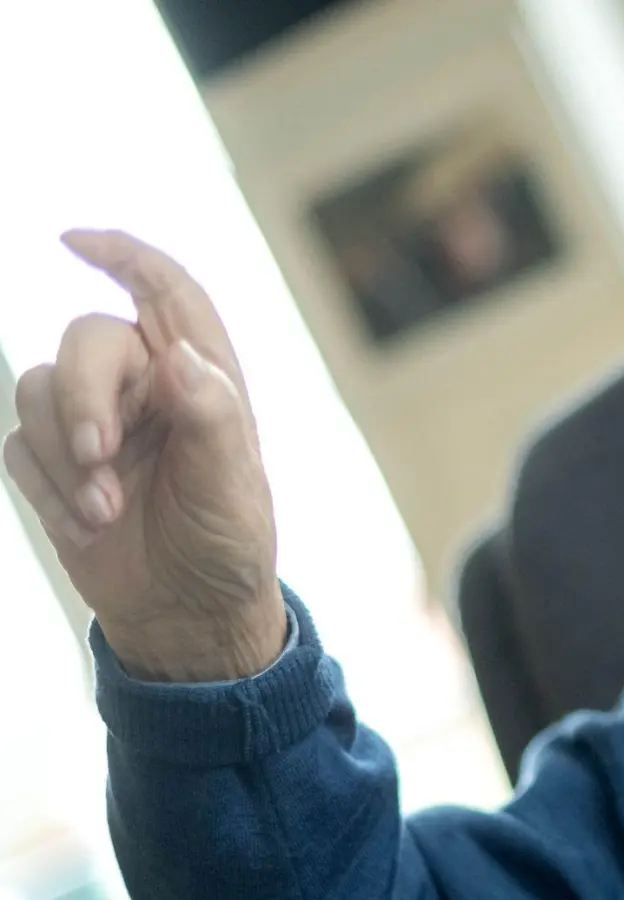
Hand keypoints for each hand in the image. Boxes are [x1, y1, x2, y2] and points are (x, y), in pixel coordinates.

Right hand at [2, 230, 284, 681]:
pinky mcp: (57, 464)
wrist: (190, 611)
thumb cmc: (226, 541)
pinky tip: (90, 528)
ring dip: (65, 453)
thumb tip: (178, 355)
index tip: (74, 239)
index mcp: (202, 375)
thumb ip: (210, 416)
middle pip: (87, 340)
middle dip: (83, 394)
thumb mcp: (231, 485)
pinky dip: (48, 487)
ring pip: (41, 389)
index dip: (124, 255)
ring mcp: (99, 421)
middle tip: (97, 453)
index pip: (166, 291)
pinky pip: (19, 445)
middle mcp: (148, 385)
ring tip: (106, 511)